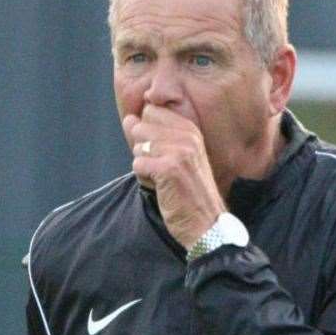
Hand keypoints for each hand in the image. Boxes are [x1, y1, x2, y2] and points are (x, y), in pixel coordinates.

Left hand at [123, 105, 225, 248]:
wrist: (206, 223)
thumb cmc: (187, 191)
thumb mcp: (175, 156)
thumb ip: (151, 135)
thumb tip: (128, 119)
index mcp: (191, 129)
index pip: (151, 112)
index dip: (148, 134)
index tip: (164, 154)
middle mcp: (187, 136)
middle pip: (141, 127)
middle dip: (144, 150)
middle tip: (163, 169)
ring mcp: (179, 151)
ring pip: (138, 147)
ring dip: (145, 167)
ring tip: (164, 180)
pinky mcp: (168, 168)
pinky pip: (137, 164)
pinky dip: (144, 179)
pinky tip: (162, 188)